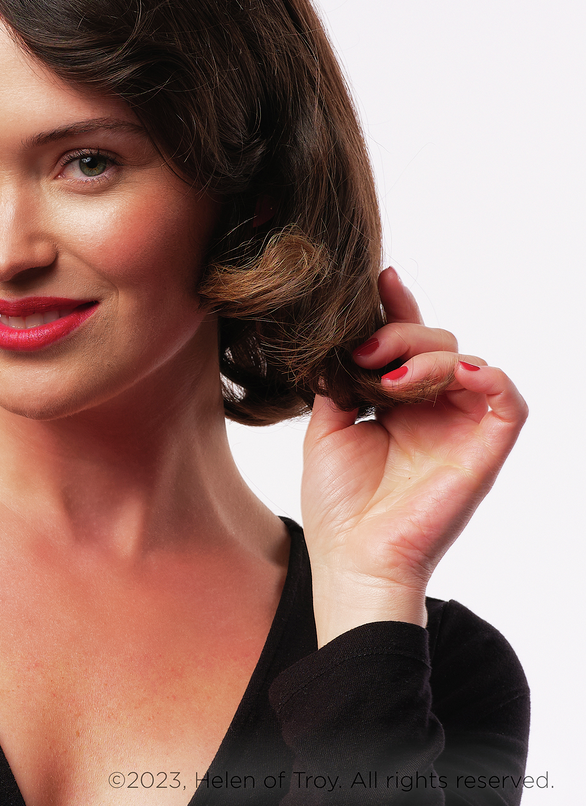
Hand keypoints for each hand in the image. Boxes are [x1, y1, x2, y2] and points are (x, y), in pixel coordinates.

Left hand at [301, 267, 527, 646]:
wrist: (351, 556)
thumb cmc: (338, 501)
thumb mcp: (328, 426)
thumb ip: (340, 380)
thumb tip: (341, 339)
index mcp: (397, 403)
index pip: (406, 344)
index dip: (397, 309)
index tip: (379, 279)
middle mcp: (433, 410)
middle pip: (436, 341)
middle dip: (401, 333)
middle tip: (366, 354)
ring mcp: (459, 428)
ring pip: (467, 360)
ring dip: (429, 355)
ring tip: (391, 379)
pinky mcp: (484, 450)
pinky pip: (508, 401)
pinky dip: (486, 377)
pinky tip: (451, 374)